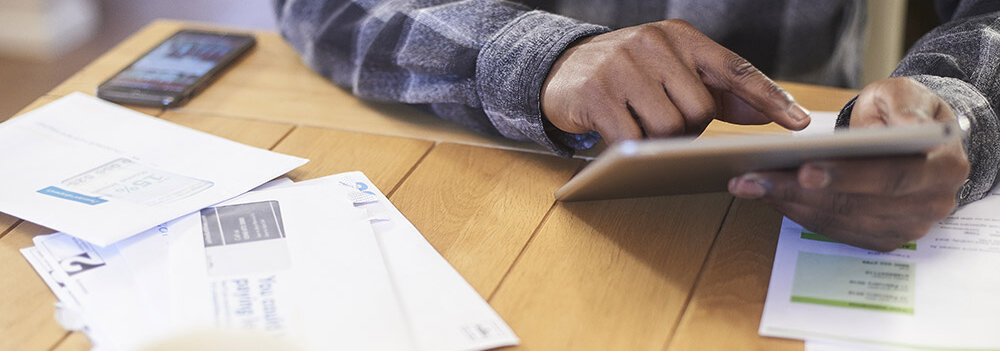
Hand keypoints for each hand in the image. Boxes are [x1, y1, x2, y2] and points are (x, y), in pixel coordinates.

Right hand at [541, 19, 810, 143]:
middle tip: (667, 125)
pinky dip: (632, 148)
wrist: (560, 71)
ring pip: (669, 126)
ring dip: (660, 140)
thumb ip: (720, 91)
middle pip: (700, 109)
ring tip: (641, 128)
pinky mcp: (595, 93)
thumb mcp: (673, 72)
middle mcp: (652, 43)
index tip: (800, 122)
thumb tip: (769, 114)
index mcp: (679, 36)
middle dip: (689, 128)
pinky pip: (632, 139)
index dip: (768, 96)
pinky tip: (619, 135)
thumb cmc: (628, 76)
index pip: (734, 68)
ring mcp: (621, 66)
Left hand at [728, 77, 968, 250]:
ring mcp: (907, 227)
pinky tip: (765, 195)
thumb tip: (903, 129)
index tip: (804, 169)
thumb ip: (902, 107)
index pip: (893, 177)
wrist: (910, 137)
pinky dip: (796, 213)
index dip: (848, 176)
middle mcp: (931, 205)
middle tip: (753, 178)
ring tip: (747, 184)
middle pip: (857, 205)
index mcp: (945, 168)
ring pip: (839, 221)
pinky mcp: (881, 237)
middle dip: (799, 192)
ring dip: (788, 204)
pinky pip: (833, 230)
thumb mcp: (904, 93)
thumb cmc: (903, 112)